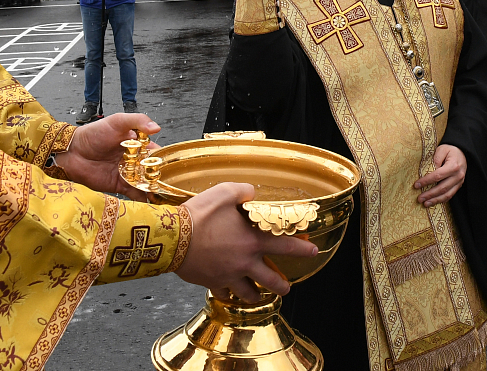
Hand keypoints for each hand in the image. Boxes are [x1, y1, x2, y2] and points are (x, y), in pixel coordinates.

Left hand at [54, 113, 164, 196]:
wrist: (73, 152)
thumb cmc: (94, 133)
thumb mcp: (117, 121)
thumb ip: (137, 121)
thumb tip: (157, 127)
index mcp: (137, 143)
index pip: (155, 151)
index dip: (164, 157)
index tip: (174, 164)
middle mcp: (135, 159)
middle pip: (153, 169)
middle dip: (162, 175)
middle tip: (172, 183)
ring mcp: (128, 173)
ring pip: (146, 182)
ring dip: (155, 187)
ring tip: (166, 194)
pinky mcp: (119, 186)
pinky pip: (135, 193)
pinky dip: (144, 197)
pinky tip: (152, 201)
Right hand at [177, 182, 318, 300]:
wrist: (172, 238)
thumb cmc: (199, 214)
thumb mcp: (225, 192)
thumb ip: (244, 191)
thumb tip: (252, 192)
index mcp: (253, 240)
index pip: (286, 246)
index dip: (302, 249)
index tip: (313, 251)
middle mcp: (245, 261)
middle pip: (271, 279)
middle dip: (282, 285)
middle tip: (287, 287)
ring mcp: (229, 275)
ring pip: (248, 292)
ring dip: (256, 294)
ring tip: (260, 295)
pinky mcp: (212, 282)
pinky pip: (223, 293)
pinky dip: (228, 295)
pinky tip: (229, 293)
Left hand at [414, 144, 466, 206]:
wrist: (463, 152)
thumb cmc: (450, 150)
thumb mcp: (442, 150)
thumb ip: (435, 159)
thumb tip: (429, 171)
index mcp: (453, 166)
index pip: (437, 176)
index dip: (426, 181)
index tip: (416, 185)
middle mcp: (458, 176)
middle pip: (442, 188)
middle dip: (430, 194)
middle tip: (419, 198)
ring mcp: (459, 182)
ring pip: (447, 194)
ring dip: (435, 200)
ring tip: (425, 204)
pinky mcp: (459, 185)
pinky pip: (450, 195)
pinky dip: (442, 200)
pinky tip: (434, 202)